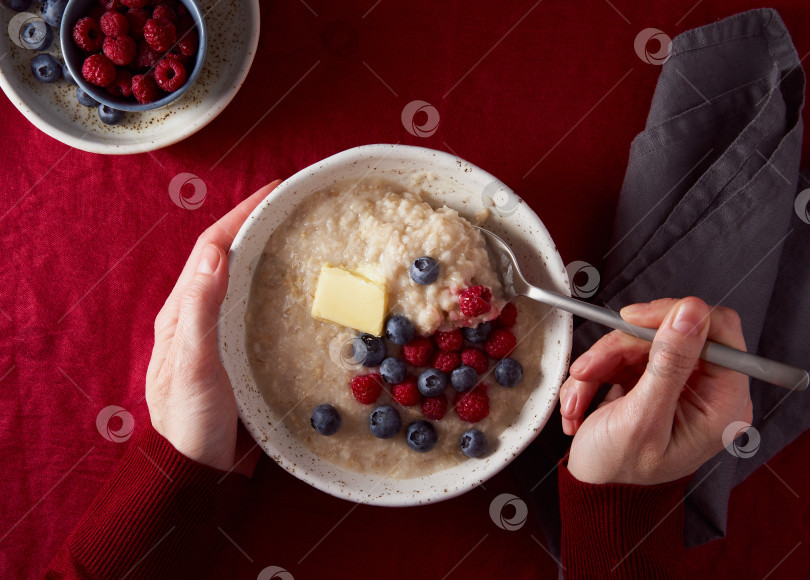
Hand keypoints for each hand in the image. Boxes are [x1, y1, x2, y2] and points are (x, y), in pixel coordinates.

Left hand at [145, 180, 280, 473]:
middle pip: (229, 256)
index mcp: (183, 310)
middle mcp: (199, 314)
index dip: (241, 214)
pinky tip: (300, 287)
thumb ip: (201, 310)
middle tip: (295, 206)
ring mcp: (220, 333)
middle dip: (258, 224)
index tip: (275, 190)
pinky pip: (257, 306)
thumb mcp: (194, 365)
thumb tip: (217, 250)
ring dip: (268, 251)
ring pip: (244, 280)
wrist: (196, 469)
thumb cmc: (192, 421)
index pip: (212, 247)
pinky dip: (277, 285)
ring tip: (302, 235)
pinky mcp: (239, 351)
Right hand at [559, 297, 752, 484]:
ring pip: (638, 340)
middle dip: (620, 348)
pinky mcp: (651, 378)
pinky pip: (622, 354)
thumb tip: (691, 311)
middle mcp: (707, 388)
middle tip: (588, 369)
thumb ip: (670, 363)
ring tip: (577, 398)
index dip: (675, 315)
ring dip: (598, 365)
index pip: (718, 329)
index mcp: (723, 401)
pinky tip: (580, 402)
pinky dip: (594, 373)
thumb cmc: (620, 469)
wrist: (594, 488)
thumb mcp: (643, 418)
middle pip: (669, 331)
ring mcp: (677, 382)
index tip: (633, 321)